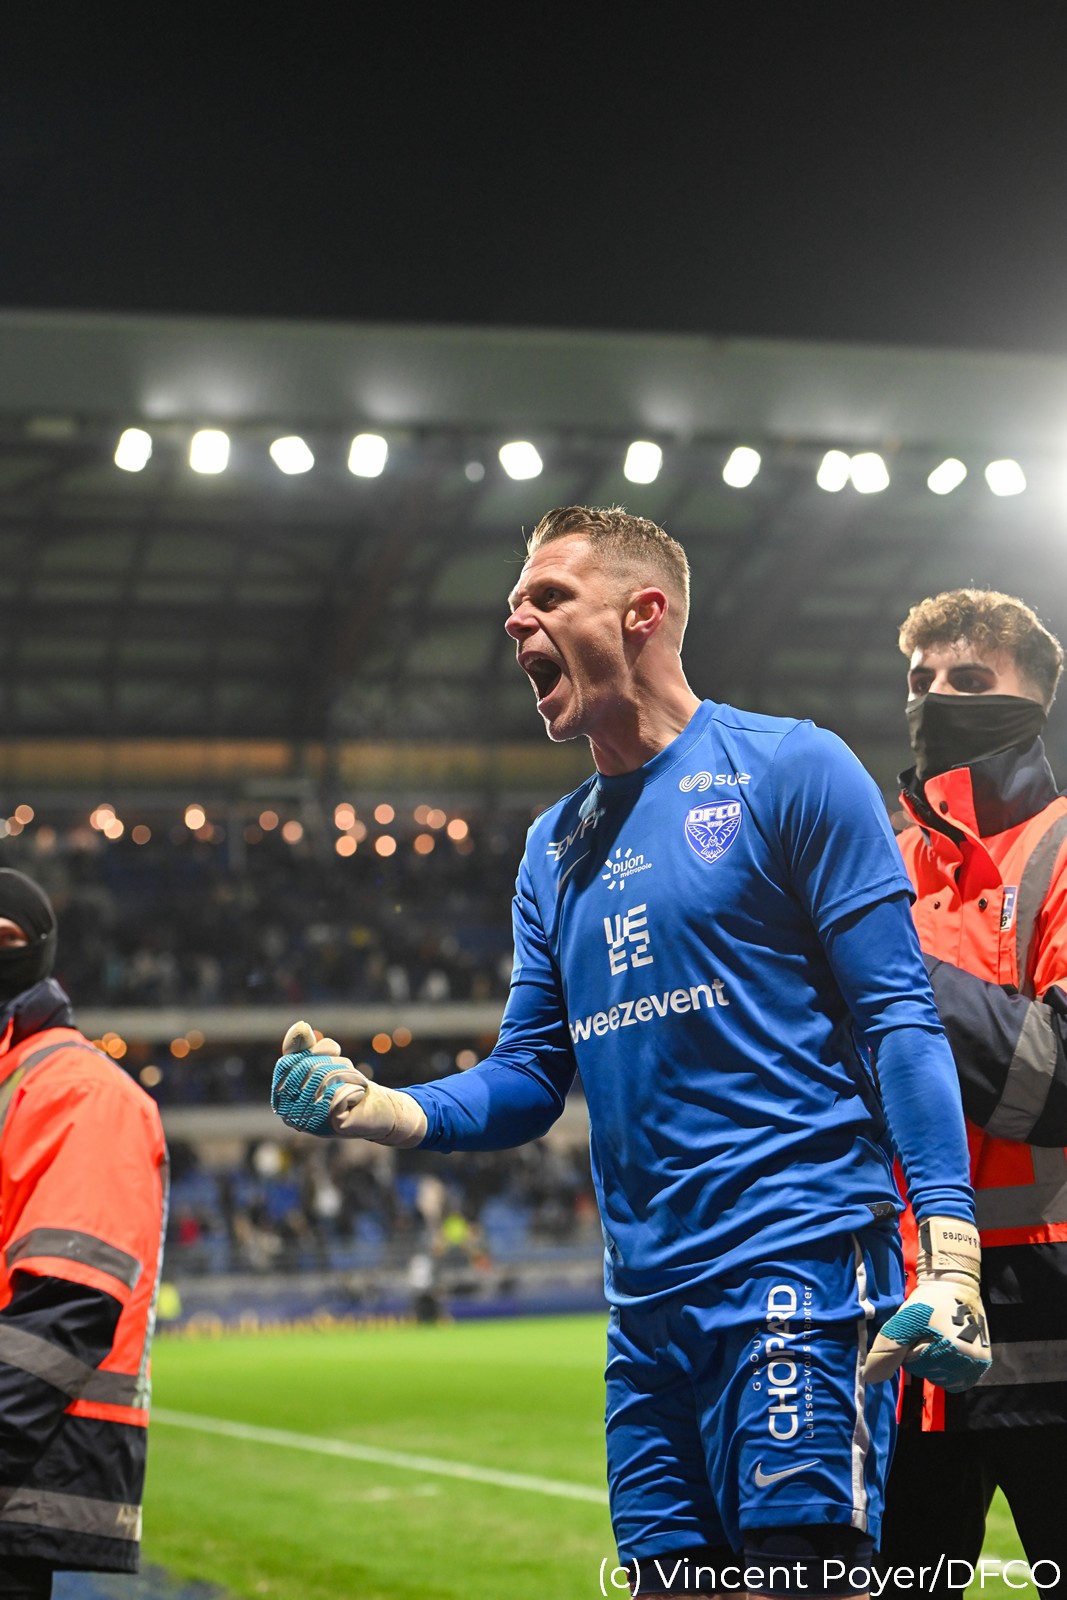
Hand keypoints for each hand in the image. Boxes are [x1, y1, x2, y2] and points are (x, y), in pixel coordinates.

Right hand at [272, 1022, 426, 1146]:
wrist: (376, 1107)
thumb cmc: (345, 1083)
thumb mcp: (323, 1058)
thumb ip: (305, 1045)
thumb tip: (300, 1026)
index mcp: (282, 1097)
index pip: (287, 1063)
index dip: (314, 1052)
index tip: (334, 1053)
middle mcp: (289, 1113)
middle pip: (306, 1069)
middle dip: (335, 1063)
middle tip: (349, 1072)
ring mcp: (308, 1122)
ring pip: (324, 1078)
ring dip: (349, 1074)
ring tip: (355, 1084)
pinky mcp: (331, 1125)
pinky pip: (340, 1093)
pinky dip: (356, 1088)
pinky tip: (359, 1098)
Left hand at [865, 1217, 990, 1391]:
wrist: (955, 1286)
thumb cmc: (927, 1302)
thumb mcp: (902, 1322)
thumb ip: (886, 1350)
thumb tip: (870, 1379)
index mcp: (951, 1351)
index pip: (912, 1364)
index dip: (909, 1345)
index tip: (919, 1327)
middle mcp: (969, 1363)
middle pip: (927, 1372)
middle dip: (921, 1353)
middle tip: (929, 1330)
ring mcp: (978, 1365)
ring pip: (940, 1376)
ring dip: (934, 1360)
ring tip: (939, 1336)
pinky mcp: (982, 1364)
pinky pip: (955, 1381)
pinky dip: (947, 1369)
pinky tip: (947, 1349)